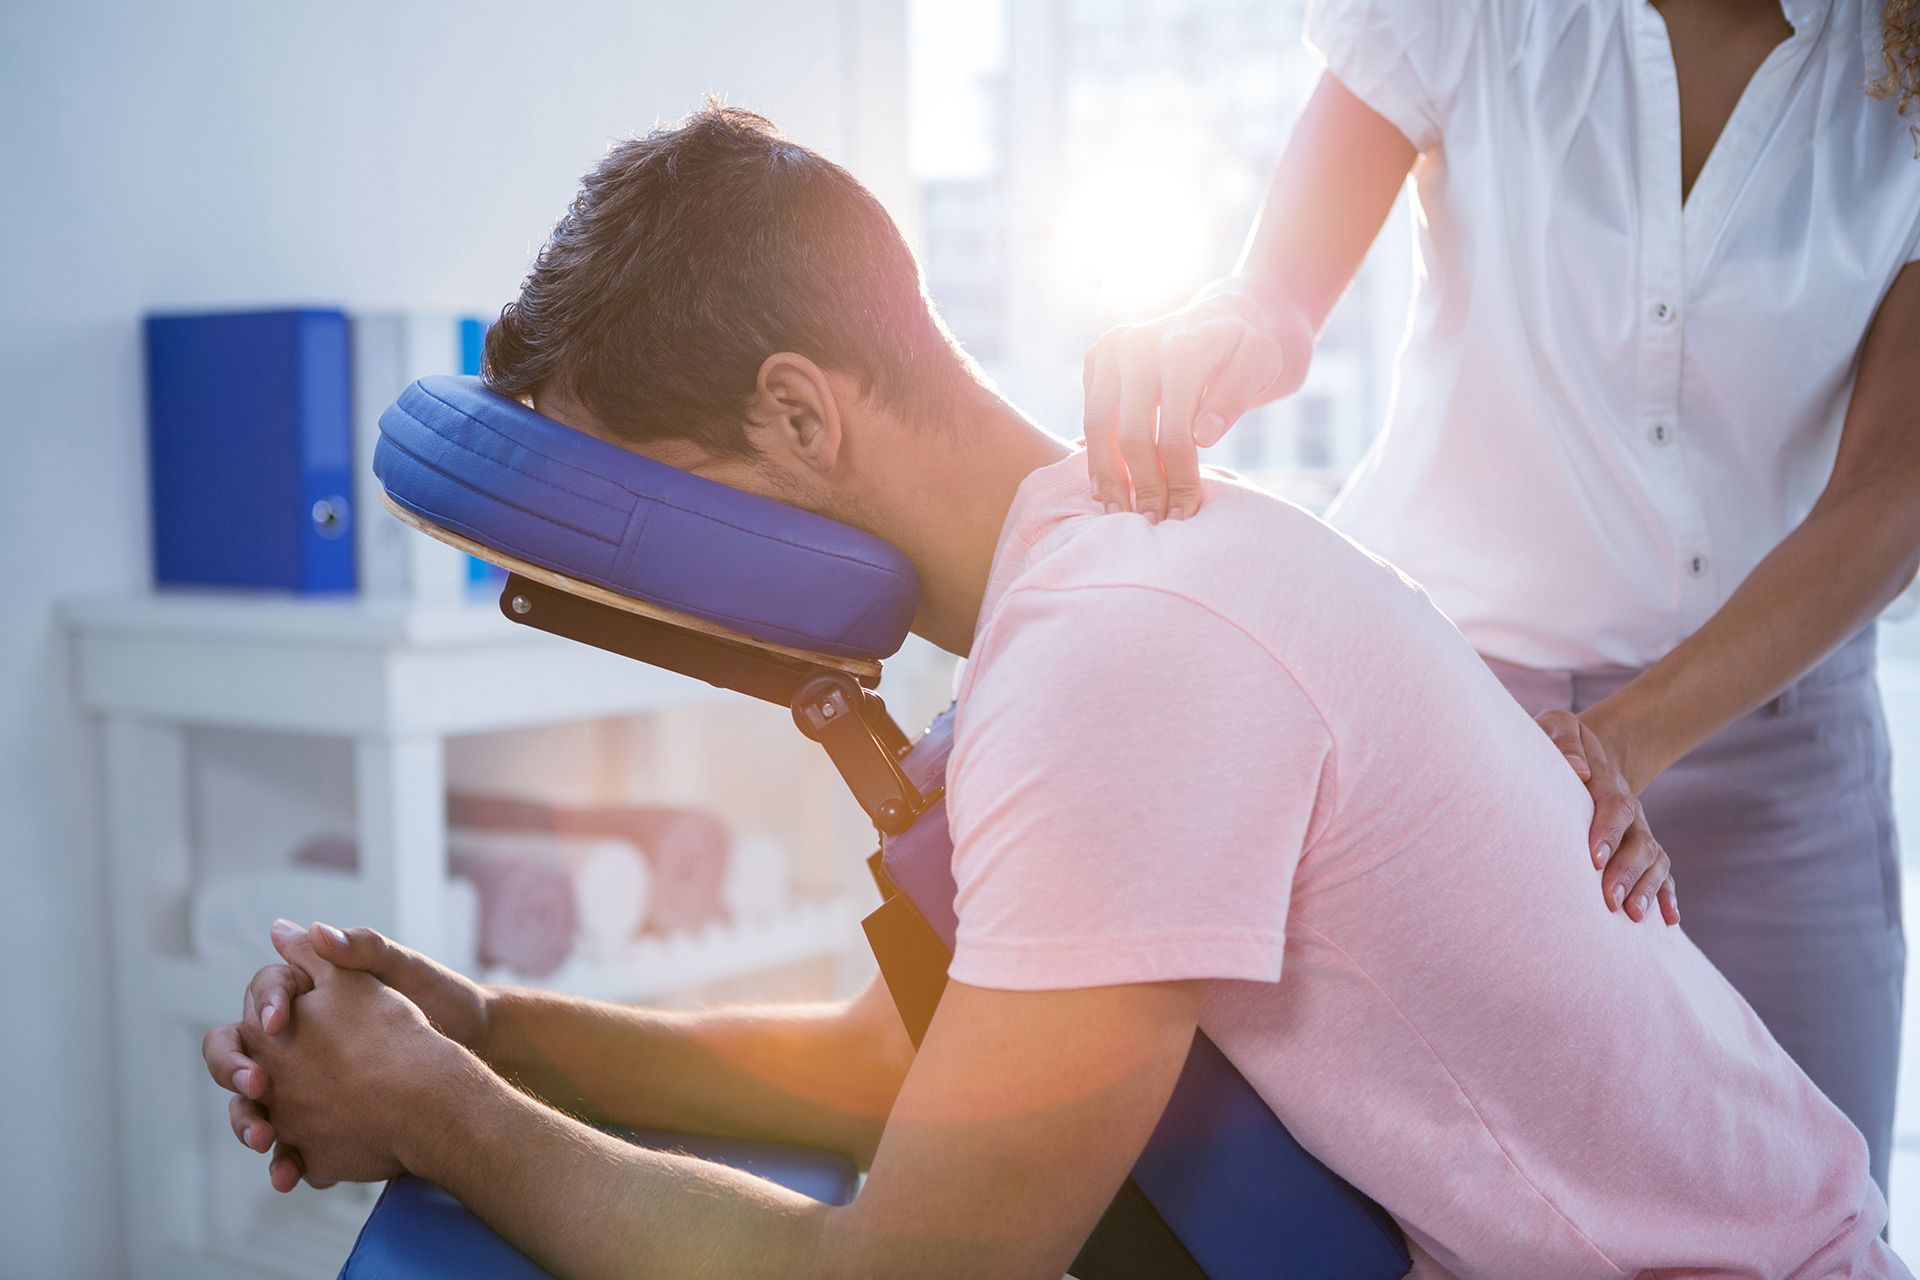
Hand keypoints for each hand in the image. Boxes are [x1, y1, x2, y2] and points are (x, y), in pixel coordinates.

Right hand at [202, 918, 490, 1188]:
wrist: (476, 1046)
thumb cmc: (440, 997)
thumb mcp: (405, 969)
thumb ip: (362, 948)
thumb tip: (308, 929)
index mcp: (310, 995)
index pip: (263, 993)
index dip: (263, 1005)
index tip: (277, 1022)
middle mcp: (296, 1041)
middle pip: (240, 1053)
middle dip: (236, 1070)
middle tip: (258, 1085)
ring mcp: (303, 1086)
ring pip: (254, 1105)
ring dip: (247, 1122)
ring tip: (263, 1137)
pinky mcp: (319, 1123)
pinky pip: (289, 1144)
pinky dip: (283, 1161)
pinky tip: (288, 1174)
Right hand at [1082, 289, 1297, 522]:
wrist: (1218, 316)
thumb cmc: (1244, 351)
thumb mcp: (1262, 365)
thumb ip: (1235, 397)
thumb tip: (1203, 437)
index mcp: (1182, 347)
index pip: (1175, 432)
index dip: (1178, 480)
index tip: (1184, 515)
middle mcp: (1138, 343)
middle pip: (1131, 435)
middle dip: (1142, 486)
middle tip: (1152, 522)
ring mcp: (1111, 348)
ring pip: (1098, 427)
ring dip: (1108, 476)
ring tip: (1119, 514)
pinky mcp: (1095, 356)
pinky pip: (1088, 414)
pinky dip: (1095, 453)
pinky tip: (1107, 486)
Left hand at [1535, 710, 1678, 925]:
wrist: (1588, 751)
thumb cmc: (1559, 742)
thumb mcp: (1558, 726)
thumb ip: (1562, 740)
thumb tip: (1577, 768)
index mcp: (1606, 783)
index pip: (1613, 808)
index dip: (1607, 833)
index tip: (1594, 859)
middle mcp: (1629, 810)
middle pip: (1638, 842)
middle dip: (1626, 872)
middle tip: (1610, 900)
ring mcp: (1639, 830)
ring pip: (1652, 861)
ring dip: (1645, 889)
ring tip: (1633, 916)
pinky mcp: (1640, 846)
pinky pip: (1662, 872)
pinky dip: (1666, 895)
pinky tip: (1669, 921)